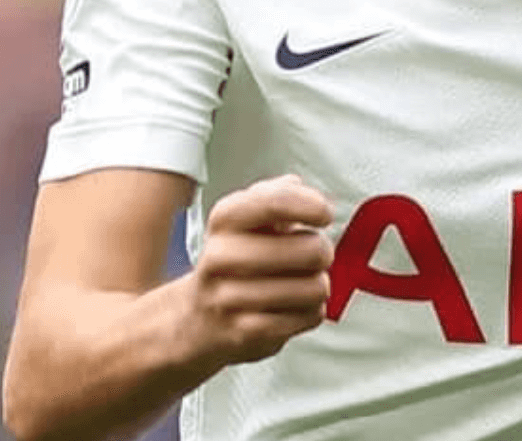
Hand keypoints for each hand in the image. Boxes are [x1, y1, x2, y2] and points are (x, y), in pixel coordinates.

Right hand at [182, 174, 334, 366]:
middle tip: (313, 255)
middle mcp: (220, 257)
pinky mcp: (245, 333)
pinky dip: (311, 311)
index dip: (312, 206)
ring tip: (301, 282)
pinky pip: (308, 317)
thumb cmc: (237, 256)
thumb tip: (298, 187)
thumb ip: (276, 193)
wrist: (197, 318)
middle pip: (309, 250)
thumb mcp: (247, 216)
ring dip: (318, 285)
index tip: (324, 215)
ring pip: (314, 288)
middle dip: (323, 252)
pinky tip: (294, 306)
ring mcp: (229, 298)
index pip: (275, 202)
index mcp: (224, 219)